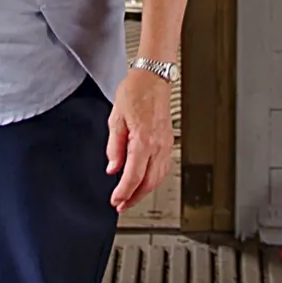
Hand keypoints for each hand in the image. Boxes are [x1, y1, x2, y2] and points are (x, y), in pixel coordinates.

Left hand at [105, 69, 173, 211]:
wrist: (153, 77)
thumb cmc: (135, 91)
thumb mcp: (116, 118)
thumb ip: (114, 147)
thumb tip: (113, 167)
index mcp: (143, 141)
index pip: (133, 176)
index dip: (123, 193)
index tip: (115, 201)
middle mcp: (158, 146)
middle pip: (148, 183)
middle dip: (134, 198)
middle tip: (121, 205)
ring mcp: (166, 144)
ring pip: (158, 178)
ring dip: (144, 191)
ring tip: (131, 197)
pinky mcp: (168, 141)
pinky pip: (164, 168)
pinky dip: (154, 180)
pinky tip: (146, 181)